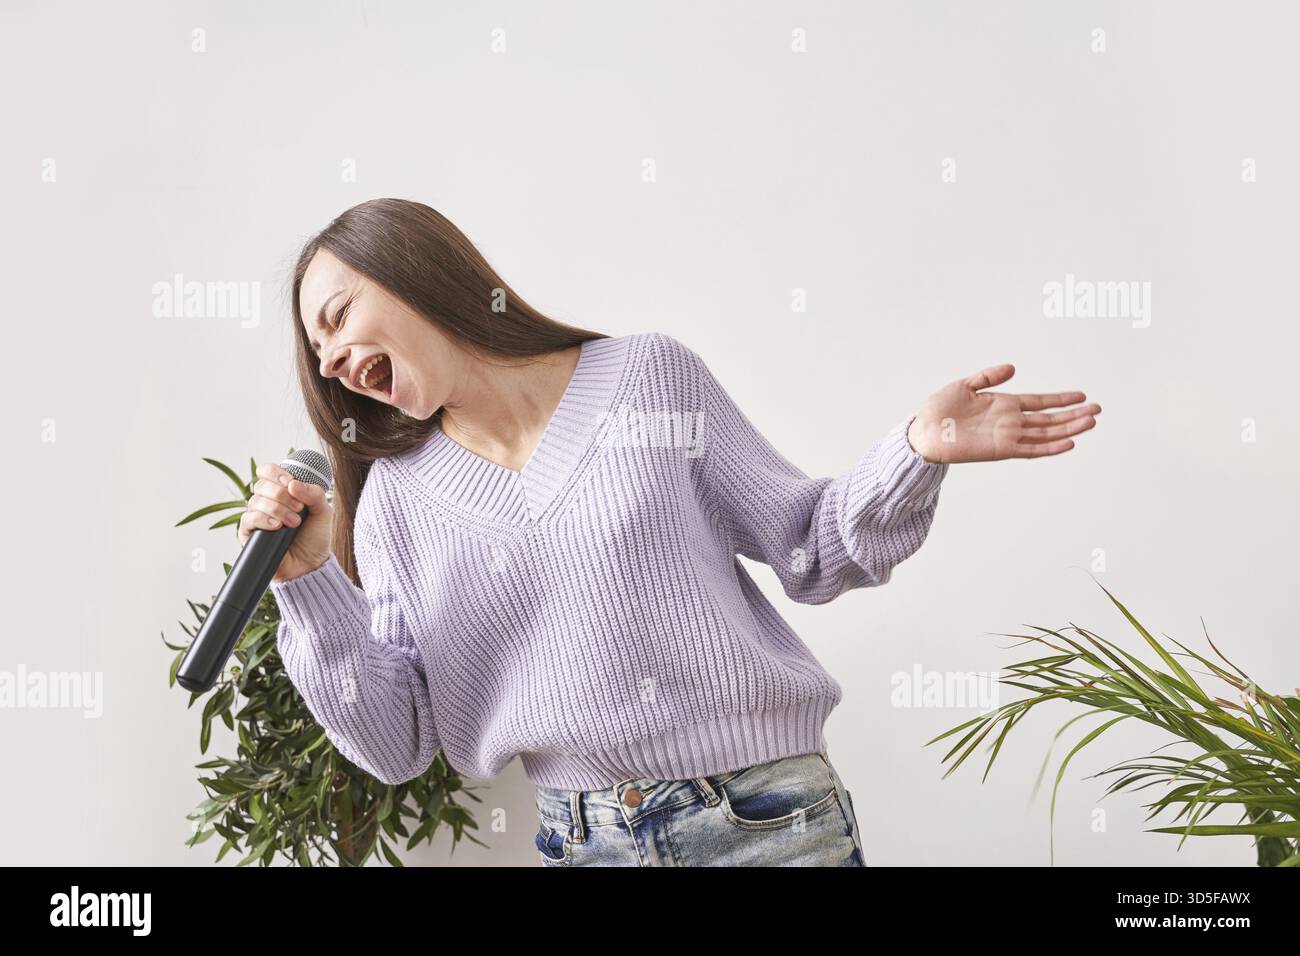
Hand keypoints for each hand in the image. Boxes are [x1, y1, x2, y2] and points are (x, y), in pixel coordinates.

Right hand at [238, 462, 335, 582]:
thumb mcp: (323, 512)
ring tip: (294, 523)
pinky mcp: (249, 533)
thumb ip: (314, 494)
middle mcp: (267, 501)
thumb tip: (293, 484)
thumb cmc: (315, 537)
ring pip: (255, 500)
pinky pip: (248, 519)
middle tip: (299, 508)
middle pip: (262, 485)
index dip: (276, 473)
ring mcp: (257, 517)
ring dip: (277, 509)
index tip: (291, 482)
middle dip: (282, 495)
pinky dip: (263, 519)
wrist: (310, 564)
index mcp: (282, 491)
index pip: (268, 471)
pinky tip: (277, 526)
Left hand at [905, 364, 1099, 463]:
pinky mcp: (1001, 450)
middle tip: (1098, 410)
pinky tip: (1069, 442)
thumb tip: (1013, 368)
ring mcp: (1008, 436)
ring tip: (1091, 422)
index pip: (1039, 401)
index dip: (1060, 399)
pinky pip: (1031, 450)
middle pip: (1049, 418)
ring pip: (1045, 433)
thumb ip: (989, 376)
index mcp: (1003, 404)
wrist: (923, 431)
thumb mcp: (965, 385)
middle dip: (1073, 415)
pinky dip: (1050, 447)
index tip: (1082, 396)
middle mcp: (1010, 421)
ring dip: (1069, 429)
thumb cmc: (940, 410)